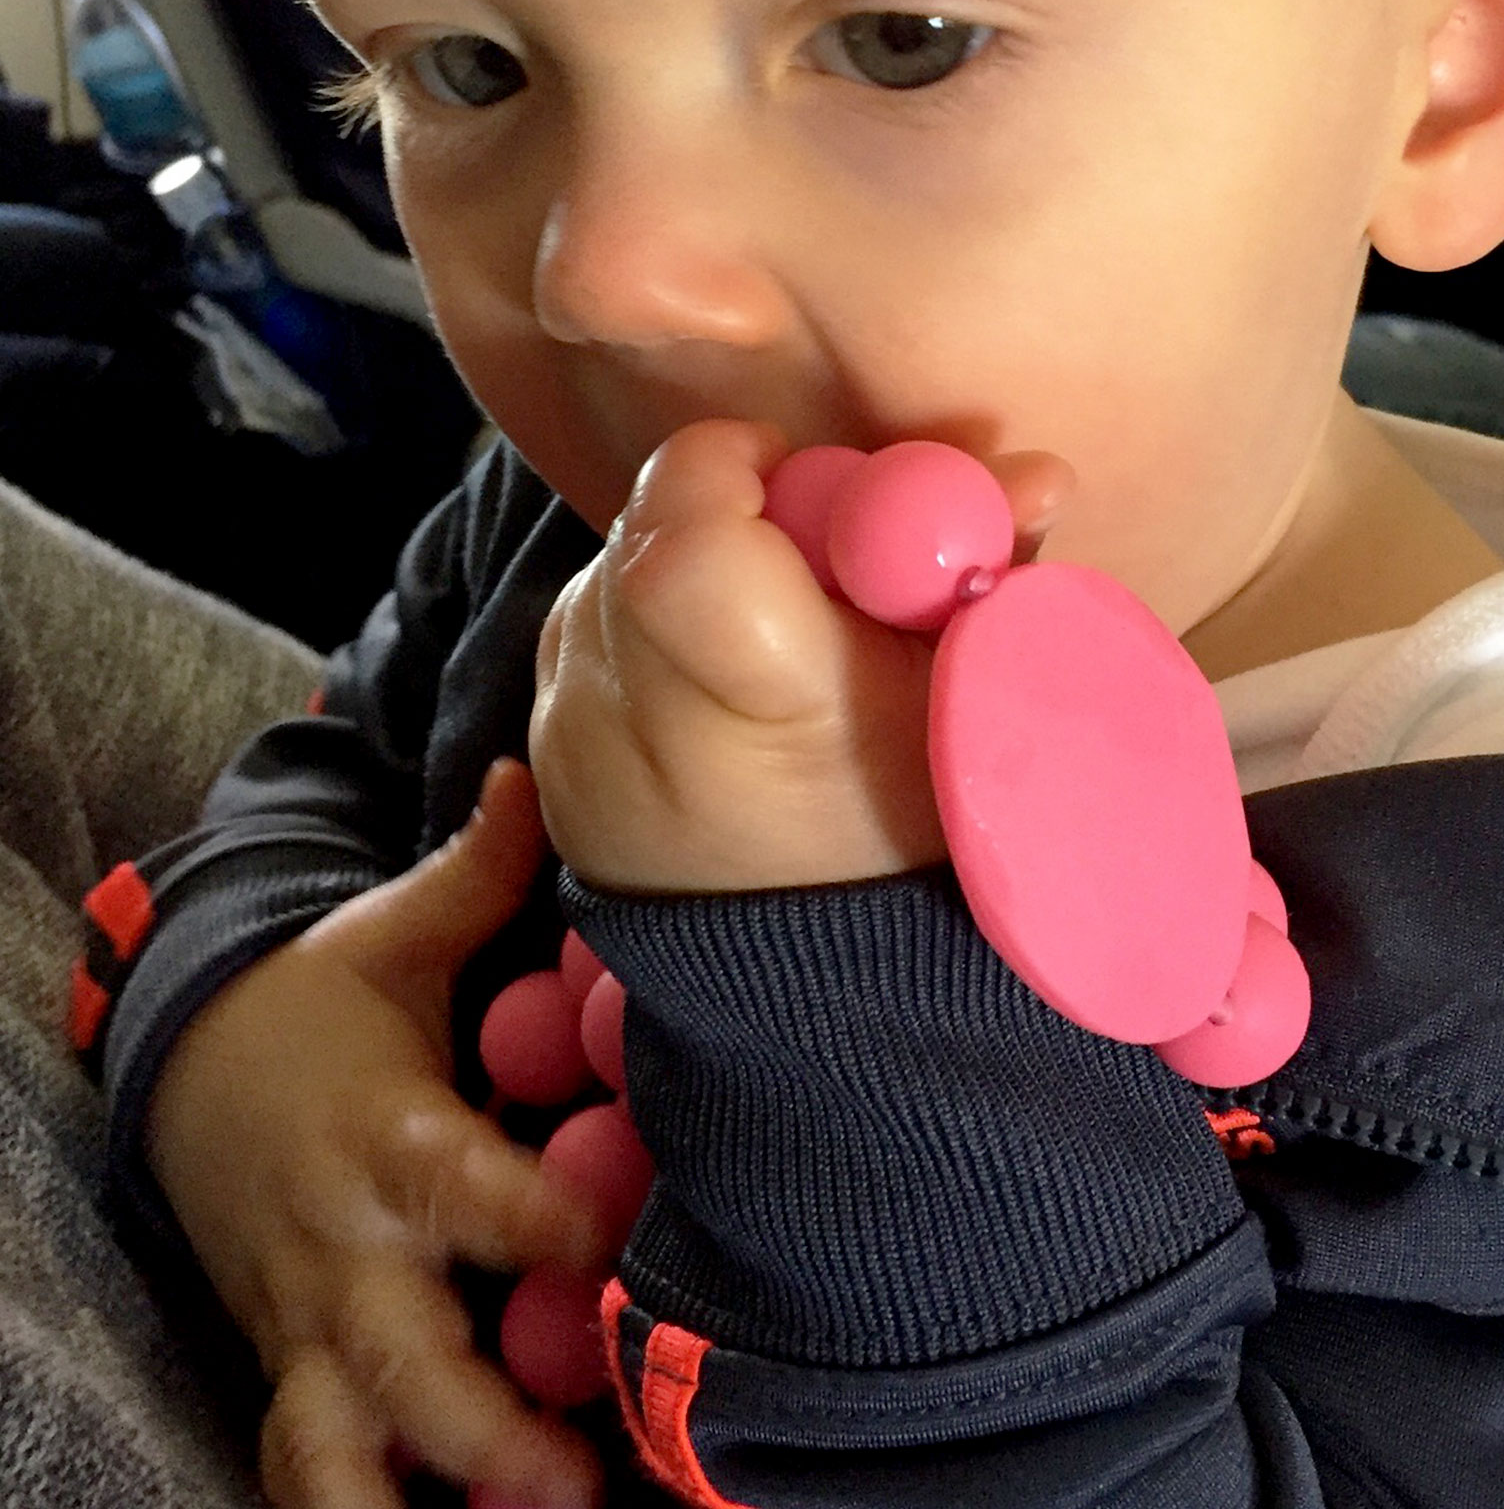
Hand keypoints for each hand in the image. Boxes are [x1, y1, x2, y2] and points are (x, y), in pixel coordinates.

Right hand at [147, 760, 604, 1508]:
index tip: (613, 1244)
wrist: (191, 1072)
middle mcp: (343, 1247)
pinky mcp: (294, 1361)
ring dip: (411, 1501)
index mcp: (382, 1136)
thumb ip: (477, 870)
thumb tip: (543, 766)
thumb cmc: (318, 1003)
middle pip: (402, 1354)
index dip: (533, 1220)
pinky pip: (308, 1460)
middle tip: (573, 1481)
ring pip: (339, 1439)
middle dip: (480, 1423)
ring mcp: (309, 1320)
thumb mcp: (389, 935)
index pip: (460, 1187)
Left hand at [530, 420, 1069, 895]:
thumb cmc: (925, 834)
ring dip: (682, 566)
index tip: (805, 481)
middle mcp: (639, 722)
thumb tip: (1034, 473)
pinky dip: (642, 630)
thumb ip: (995, 573)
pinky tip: (711, 687)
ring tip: (763, 640)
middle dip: (726, 507)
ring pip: (607, 571)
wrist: (824, 983)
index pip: (687, 524)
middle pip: (647, 528)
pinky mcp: (544, 765)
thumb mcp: (978, 705)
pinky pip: (581, 636)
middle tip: (805, 554)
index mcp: (760, 703)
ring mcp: (573, 748)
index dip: (738, 467)